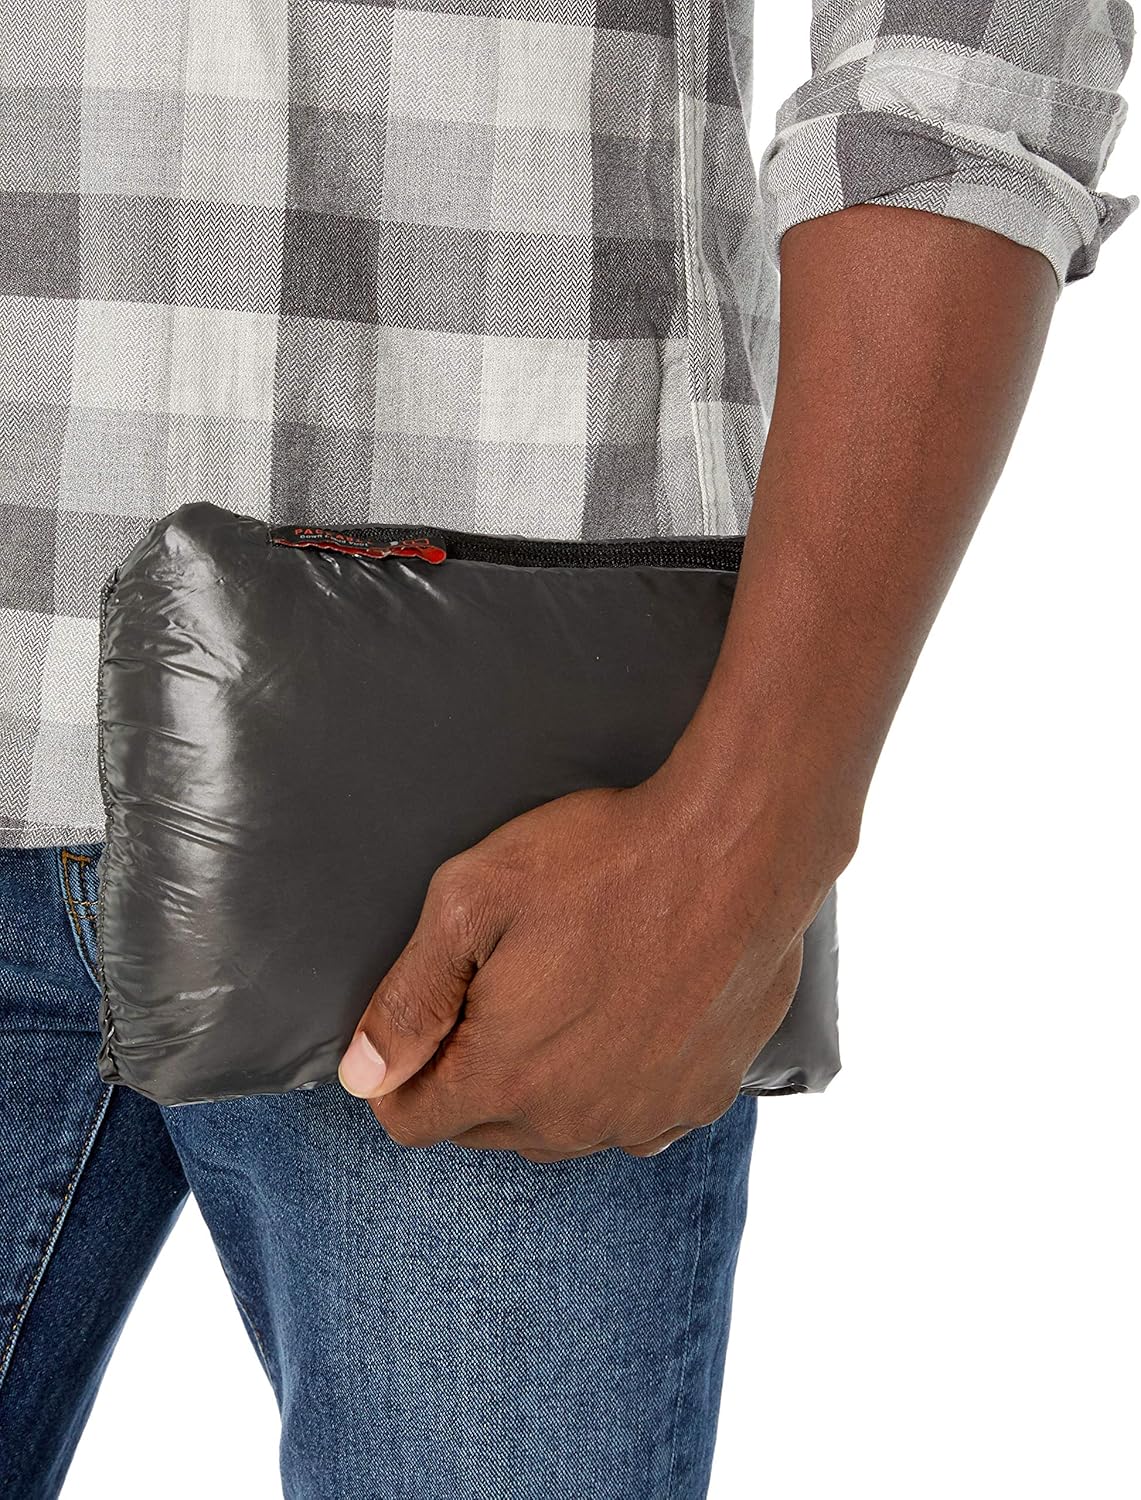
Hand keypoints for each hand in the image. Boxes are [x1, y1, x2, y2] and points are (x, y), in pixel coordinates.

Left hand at [338, 759, 847, 1161]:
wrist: (738, 848)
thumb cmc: (602, 860)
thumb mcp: (473, 899)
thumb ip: (409, 998)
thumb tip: (362, 1075)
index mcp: (504, 1075)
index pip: (411, 1120)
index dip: (402, 1072)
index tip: (429, 1017)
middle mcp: (571, 1120)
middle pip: (484, 1128)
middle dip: (472, 1073)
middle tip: (503, 986)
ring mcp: (643, 1116)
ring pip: (561, 1128)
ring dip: (549, 1083)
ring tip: (571, 994)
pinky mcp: (703, 1098)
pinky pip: (636, 1117)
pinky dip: (621, 1083)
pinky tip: (631, 1017)